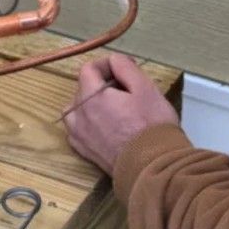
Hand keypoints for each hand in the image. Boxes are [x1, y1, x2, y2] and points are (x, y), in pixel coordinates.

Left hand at [63, 54, 178, 174]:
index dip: (106, 64)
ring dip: (90, 103)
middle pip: (82, 88)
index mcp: (91, 96)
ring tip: (112, 107)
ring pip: (76, 109)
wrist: (153, 167)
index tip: (125, 68)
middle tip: (126, 89)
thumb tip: (114, 61)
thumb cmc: (152, 126)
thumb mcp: (144, 87)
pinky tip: (105, 125)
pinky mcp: (84, 152)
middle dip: (101, 83)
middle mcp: (79, 115)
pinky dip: (87, 122)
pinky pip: (78, 129)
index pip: (88, 69)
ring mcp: (79, 135)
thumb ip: (124, 67)